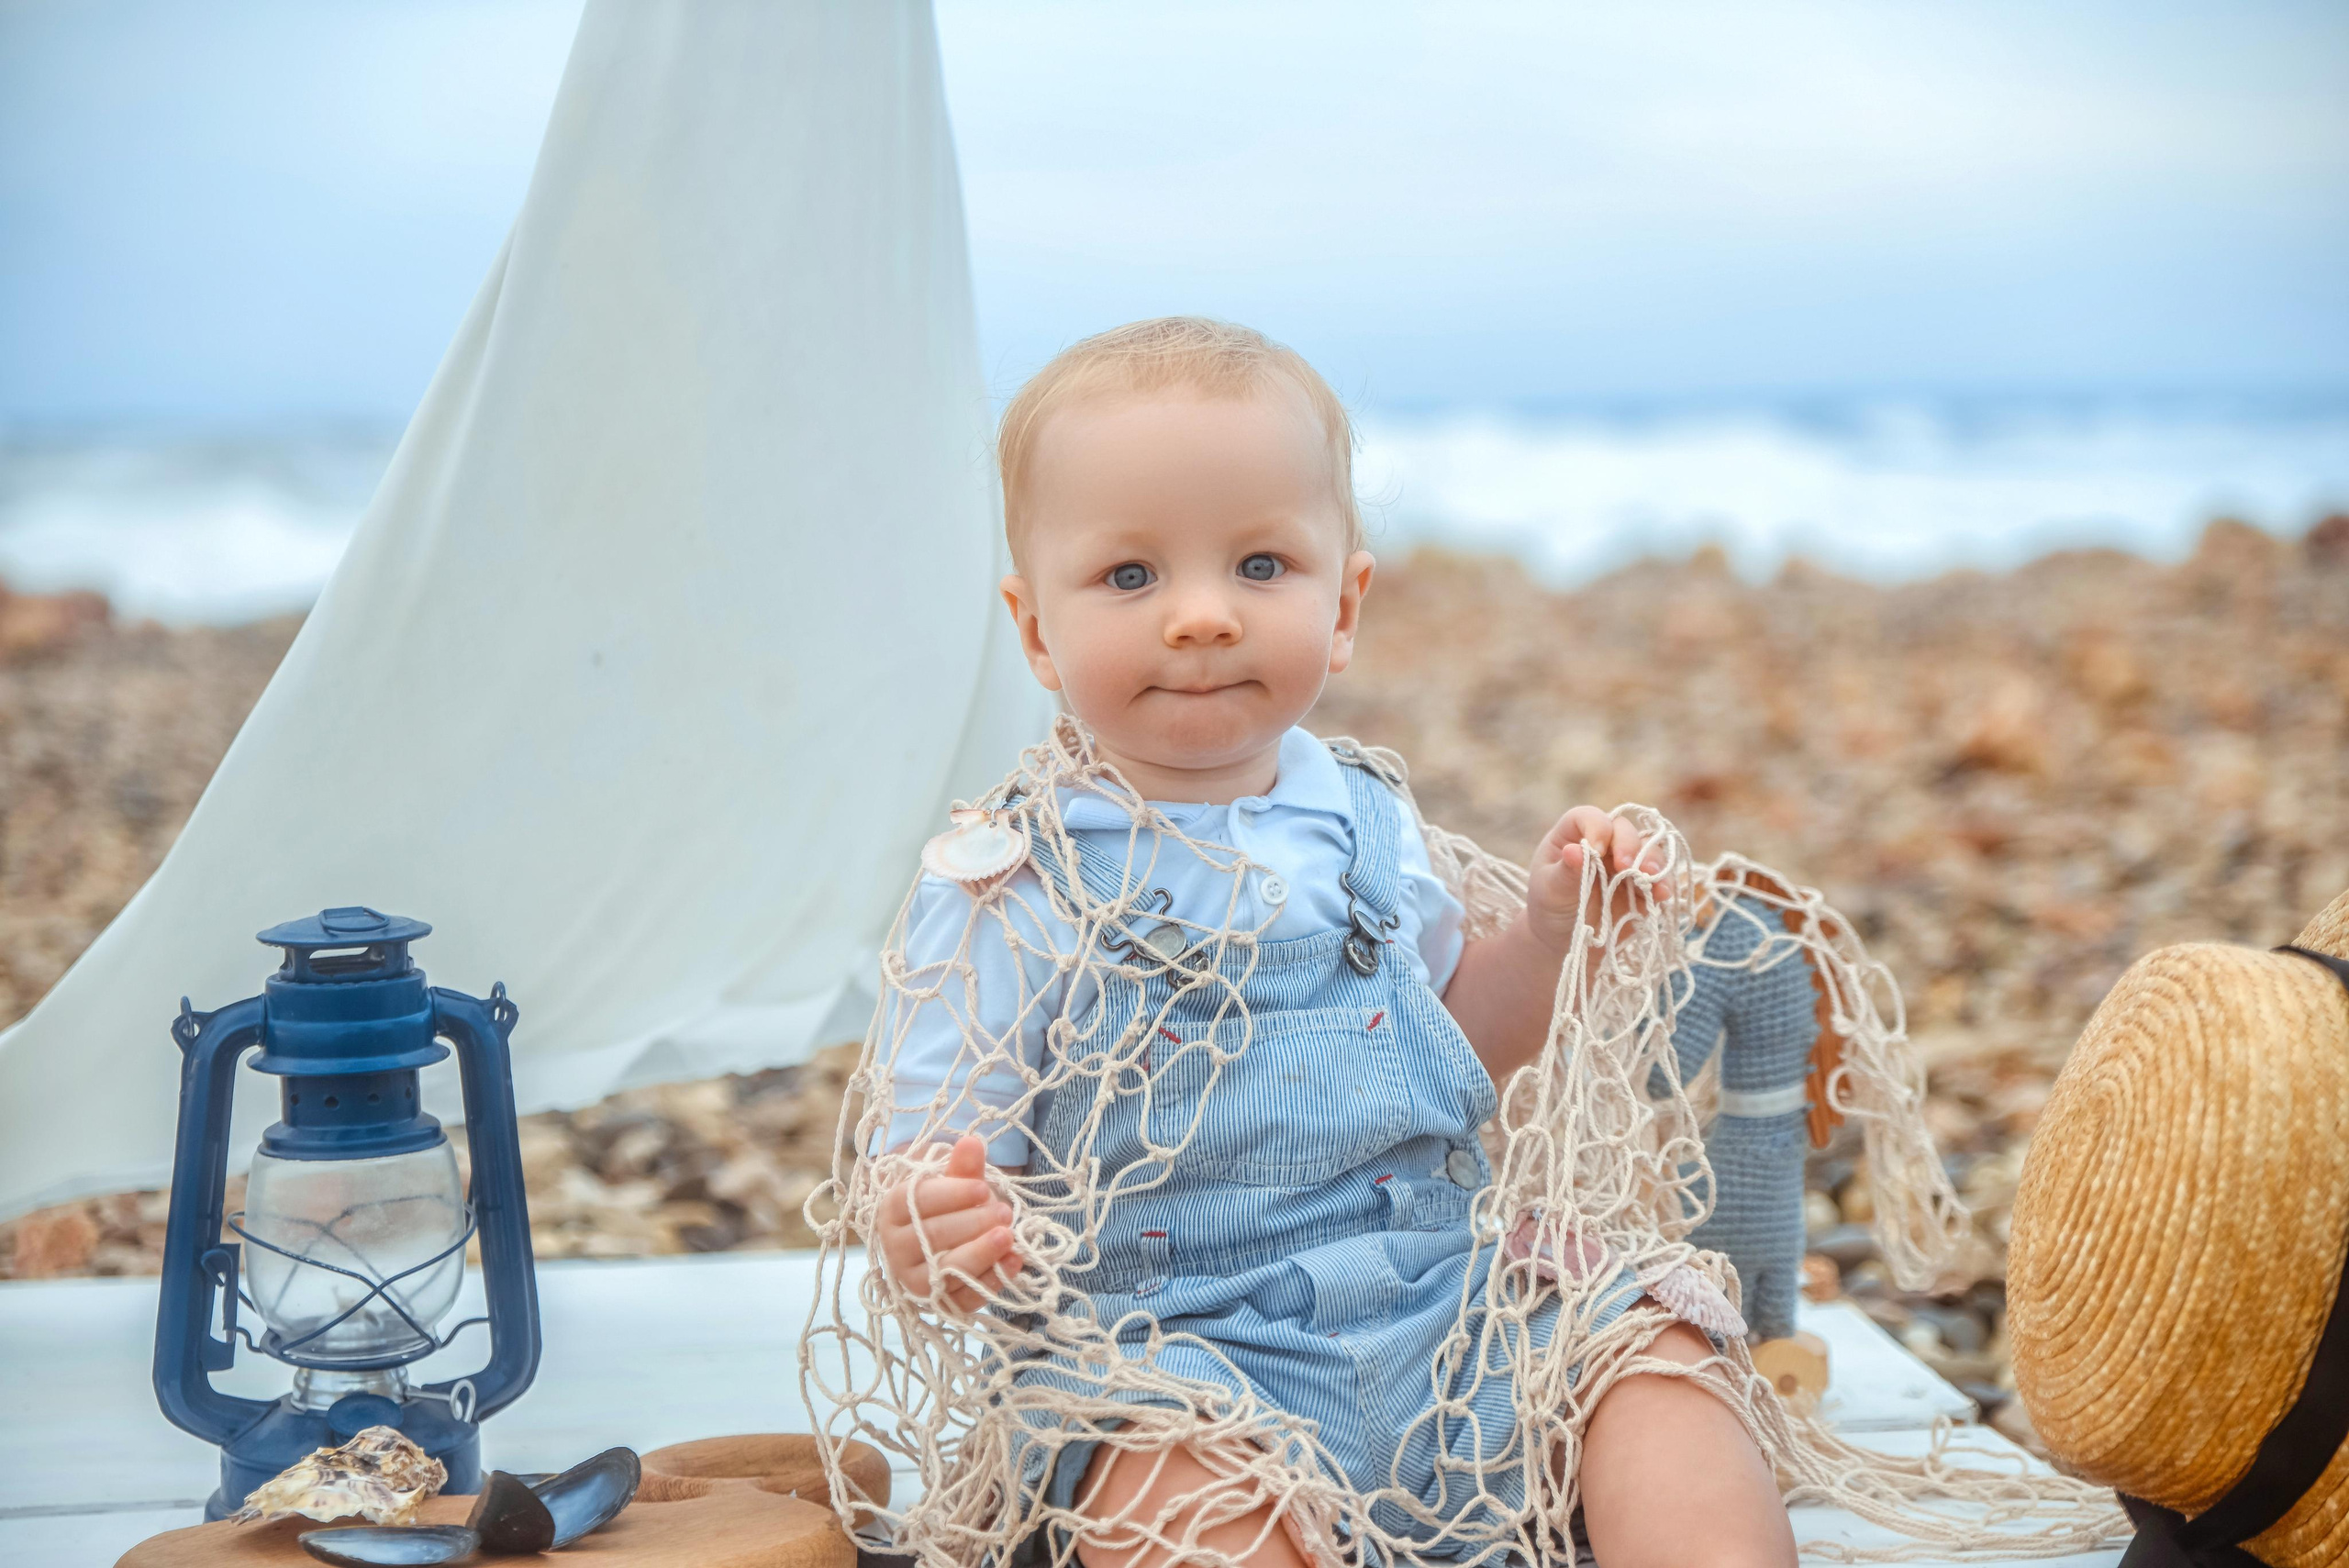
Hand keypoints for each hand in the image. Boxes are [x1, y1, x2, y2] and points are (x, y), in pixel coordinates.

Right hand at [876, 1133, 1022, 1312]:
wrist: (938, 1247)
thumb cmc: (945, 1210)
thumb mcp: (954, 1186)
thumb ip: (963, 1168)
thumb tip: (972, 1142)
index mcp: (893, 1210)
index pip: (918, 1201)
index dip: (953, 1194)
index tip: (983, 1188)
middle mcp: (895, 1247)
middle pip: (933, 1235)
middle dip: (973, 1223)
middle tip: (1004, 1212)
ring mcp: (912, 1279)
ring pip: (945, 1269)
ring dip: (981, 1253)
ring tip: (1009, 1236)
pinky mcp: (934, 1304)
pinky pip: (961, 1298)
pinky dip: (989, 1282)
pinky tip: (1013, 1263)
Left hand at [1525, 806, 1663, 954]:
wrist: (1563, 938)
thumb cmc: (1550, 906)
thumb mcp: (1551, 890)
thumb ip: (1565, 871)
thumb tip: (1574, 850)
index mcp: (1573, 835)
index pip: (1589, 817)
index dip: (1597, 828)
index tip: (1596, 851)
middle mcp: (1603, 843)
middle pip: (1624, 829)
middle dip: (1629, 845)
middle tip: (1626, 866)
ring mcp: (1625, 862)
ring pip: (1648, 848)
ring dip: (1653, 861)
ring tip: (1650, 878)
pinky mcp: (1642, 885)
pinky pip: (1659, 877)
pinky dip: (1663, 883)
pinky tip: (1662, 894)